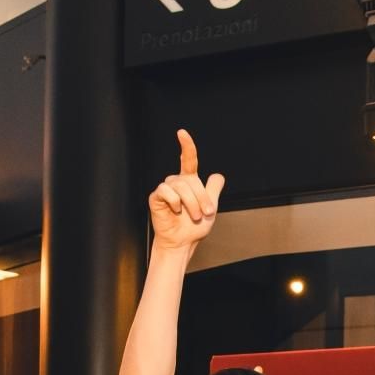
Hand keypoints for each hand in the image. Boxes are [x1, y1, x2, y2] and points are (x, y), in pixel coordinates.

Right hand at [149, 130, 225, 250]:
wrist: (183, 242)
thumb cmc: (194, 227)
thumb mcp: (210, 208)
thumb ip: (214, 190)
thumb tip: (218, 175)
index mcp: (189, 181)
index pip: (188, 159)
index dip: (186, 146)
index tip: (181, 133)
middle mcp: (176, 182)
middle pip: (192, 180)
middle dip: (202, 198)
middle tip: (206, 213)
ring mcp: (165, 189)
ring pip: (181, 186)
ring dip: (192, 203)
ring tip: (193, 217)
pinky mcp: (156, 197)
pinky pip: (167, 192)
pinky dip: (175, 203)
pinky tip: (175, 211)